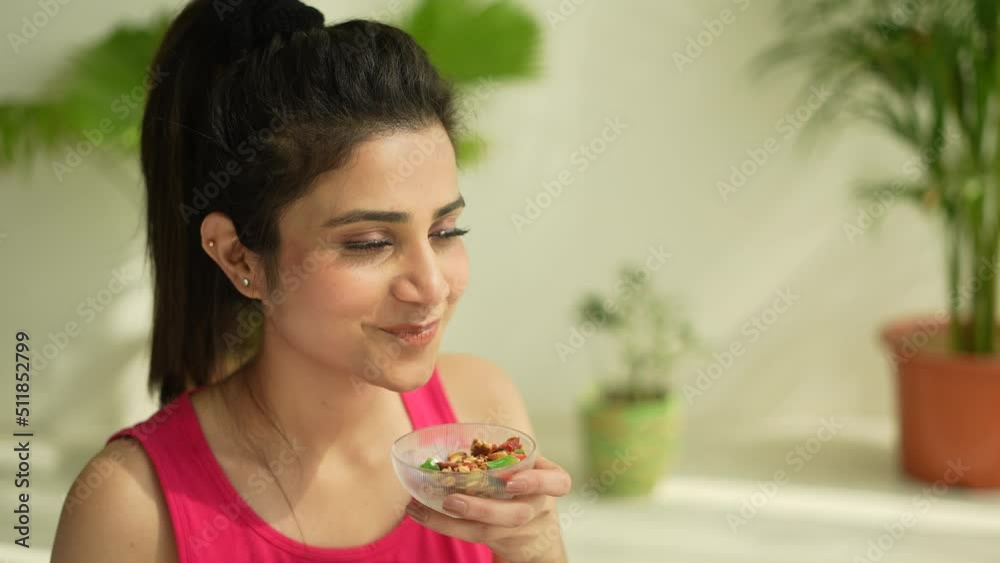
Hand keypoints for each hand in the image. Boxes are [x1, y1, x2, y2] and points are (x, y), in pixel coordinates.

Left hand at [405, 455, 572, 561]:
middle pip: (516, 514)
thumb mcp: (528, 465)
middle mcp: (535, 507)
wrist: (533, 532)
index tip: (512, 483)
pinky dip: (442, 523)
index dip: (537, 483)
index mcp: (548, 482)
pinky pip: (470, 535)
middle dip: (483, 509)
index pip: (557, 483)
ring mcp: (517, 529)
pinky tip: (418, 511)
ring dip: (452, 521)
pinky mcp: (497, 540)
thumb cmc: (524, 484)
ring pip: (489, 530)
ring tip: (423, 507)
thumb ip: (508, 452)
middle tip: (452, 500)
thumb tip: (456, 427)